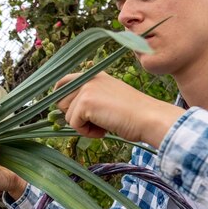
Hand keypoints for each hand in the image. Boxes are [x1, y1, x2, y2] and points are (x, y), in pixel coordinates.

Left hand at [55, 72, 183, 147]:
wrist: (148, 117)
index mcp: (94, 75)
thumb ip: (88, 98)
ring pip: (67, 116)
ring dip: (83, 126)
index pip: (62, 81)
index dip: (59, 97)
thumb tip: (62, 109)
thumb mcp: (107, 98)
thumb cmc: (132, 113)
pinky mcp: (85, 103)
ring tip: (103, 124)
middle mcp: (88, 79)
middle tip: (96, 121)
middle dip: (74, 116)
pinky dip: (87, 132)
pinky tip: (103, 130)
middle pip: (61, 101)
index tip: (65, 110)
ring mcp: (86, 89)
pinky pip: (74, 124)